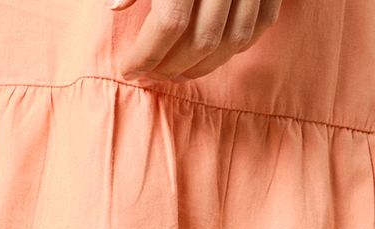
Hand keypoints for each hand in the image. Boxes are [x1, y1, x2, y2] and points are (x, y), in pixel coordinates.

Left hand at [110, 0, 282, 83]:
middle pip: (201, 40)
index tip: (129, 70)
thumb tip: (115, 8)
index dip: (147, 54)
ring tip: (178, 72)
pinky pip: (259, 25)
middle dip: (172, 67)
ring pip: (232, 40)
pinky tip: (213, 54)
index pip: (169, 24)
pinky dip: (237, 46)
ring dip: (204, 65)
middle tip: (151, 75)